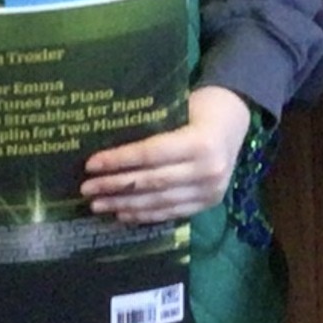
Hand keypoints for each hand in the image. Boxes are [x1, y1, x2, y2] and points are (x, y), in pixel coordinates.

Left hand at [80, 84, 252, 224]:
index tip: (91, 165)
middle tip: (87, 188)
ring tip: (98, 204)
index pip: (151, 155)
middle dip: (115, 186)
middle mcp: (208, 170)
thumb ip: (152, 128)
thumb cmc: (201, 108)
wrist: (235, 120)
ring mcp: (211, 190)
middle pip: (152, 181)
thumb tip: (107, 146)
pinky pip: (172, 212)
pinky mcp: (210, 202)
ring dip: (125, 204)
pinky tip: (123, 213)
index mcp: (201, 142)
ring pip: (159, 201)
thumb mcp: (179, 108)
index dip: (119, 161)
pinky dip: (145, 214)